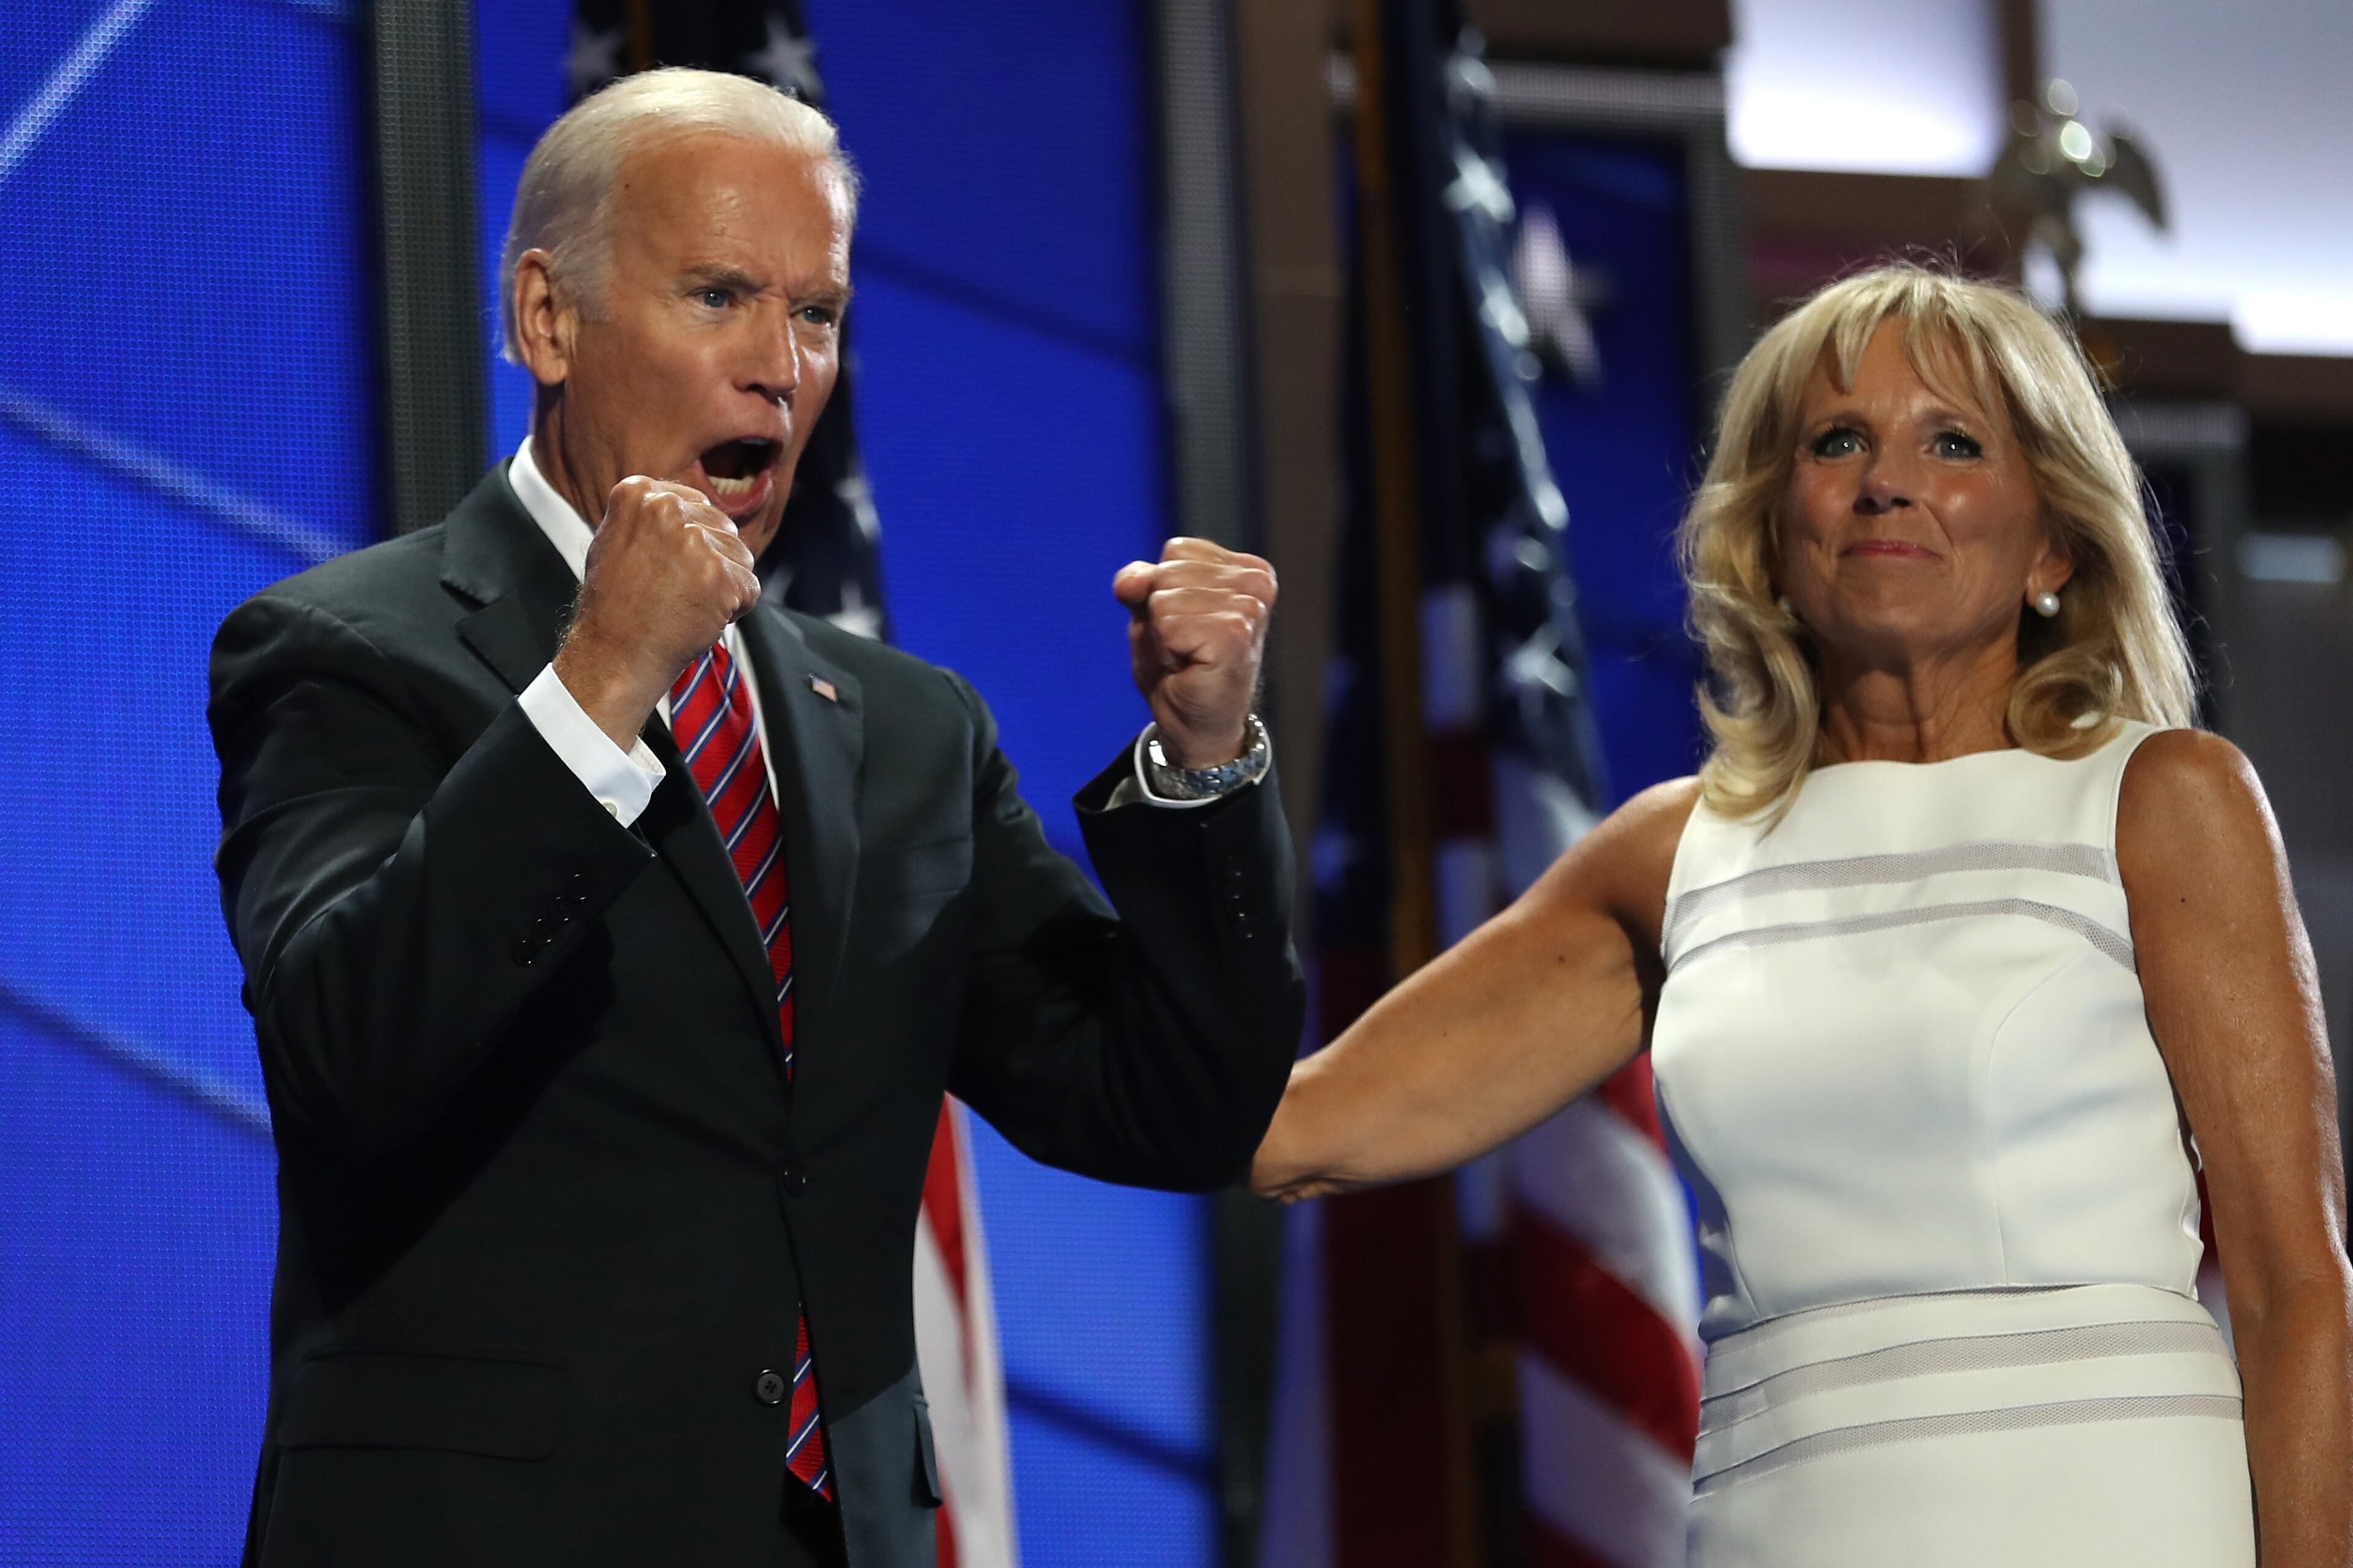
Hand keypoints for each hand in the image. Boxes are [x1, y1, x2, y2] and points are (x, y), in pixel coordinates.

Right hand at [553, 476, 761, 748]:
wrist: (614, 654)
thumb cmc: (614, 605)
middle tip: (676, 590)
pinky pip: (749, 587)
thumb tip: (689, 506)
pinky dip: (735, 608)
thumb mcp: (615, 540)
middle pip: (721, 526)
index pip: (695, 504)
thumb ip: (650, 517)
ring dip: (725, 583)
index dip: (689, 540)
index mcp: (639, 493)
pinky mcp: (720, 574)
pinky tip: (702, 618)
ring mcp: (695, 541)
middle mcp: (667, 508)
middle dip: (710, 560)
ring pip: (740, 555)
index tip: (665, 565)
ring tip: (687, 604)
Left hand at [1112, 538, 1276, 767]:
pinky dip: (1167, 651)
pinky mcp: (1235, 635)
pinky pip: (1168, 625)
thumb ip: (1139, 583)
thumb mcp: (1152, 612)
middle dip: (1162, 614)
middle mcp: (1256, 583)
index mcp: (1247, 569)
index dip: (1163, 590)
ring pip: (1164, 599)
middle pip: (1168, 572)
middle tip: (1186, 646)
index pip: (1176, 550)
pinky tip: (1189, 667)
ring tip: (1188, 657)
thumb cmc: (1181, 666)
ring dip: (1164, 636)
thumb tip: (1132, 581)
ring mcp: (1249, 609)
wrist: (1193, 723)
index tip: (1186, 624)